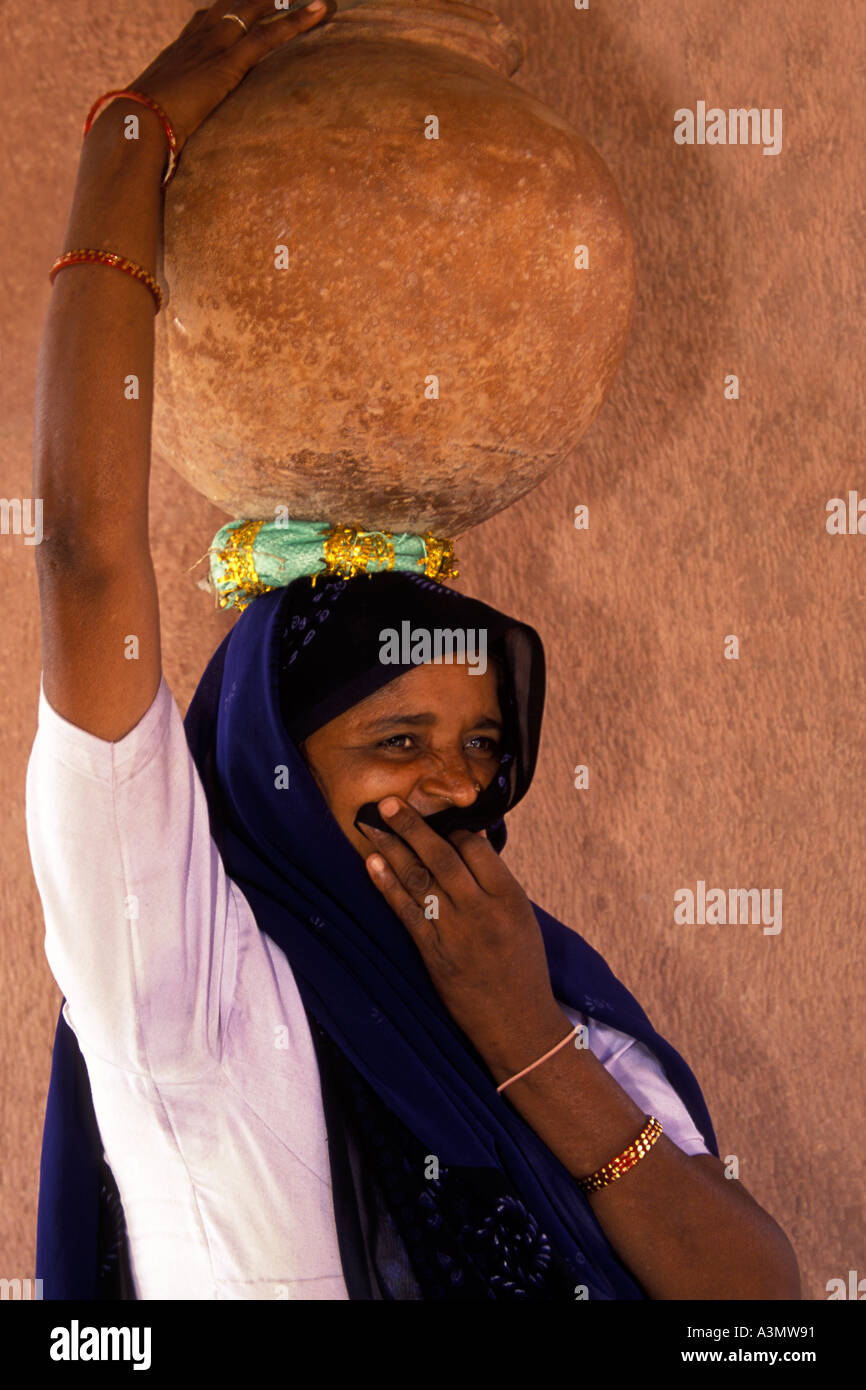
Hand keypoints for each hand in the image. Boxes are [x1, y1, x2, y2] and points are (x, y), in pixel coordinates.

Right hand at [122, 0, 334, 153]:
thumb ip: (170, 119)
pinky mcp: (227, 63)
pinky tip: (319, 12)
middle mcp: (197, 39)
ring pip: (258, 13)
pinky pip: (268, 35)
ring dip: (288, 5)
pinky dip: (296, 22)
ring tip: (322, 4)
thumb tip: (168, 142)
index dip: (229, 12)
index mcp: (180, 50)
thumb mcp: (157, 118)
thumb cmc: (138, 129)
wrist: (133, 124)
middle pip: (236, 7)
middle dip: (262, 0)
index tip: (245, 7)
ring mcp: (212, 47)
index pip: (208, 19)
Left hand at [361, 796, 566, 1071]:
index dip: (453, 829)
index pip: (476, 847)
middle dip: (413, 826)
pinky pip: (406, 912)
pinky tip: (373, 864)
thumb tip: (470, 842)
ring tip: (372, 823)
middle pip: (442, 856)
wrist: (518, 1024)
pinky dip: (387, 886)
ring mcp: (454, 931)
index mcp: (509, 897)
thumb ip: (496, 881)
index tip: (436, 818)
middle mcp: (481, 909)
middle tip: (390, 802)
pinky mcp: (433, 953)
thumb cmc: (522, 967)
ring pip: (418, 879)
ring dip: (392, 849)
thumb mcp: (522, 917)